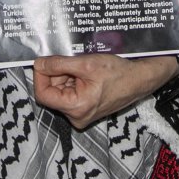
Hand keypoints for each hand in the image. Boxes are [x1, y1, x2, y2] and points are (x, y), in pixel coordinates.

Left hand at [32, 53, 178, 129]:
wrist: (139, 79)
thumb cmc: (118, 73)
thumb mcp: (86, 63)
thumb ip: (59, 64)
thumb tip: (39, 64)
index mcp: (76, 108)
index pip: (43, 94)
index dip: (40, 76)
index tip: (44, 62)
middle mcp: (77, 117)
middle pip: (52, 93)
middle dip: (57, 75)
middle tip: (70, 61)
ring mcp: (82, 115)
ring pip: (61, 92)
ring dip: (66, 77)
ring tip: (82, 67)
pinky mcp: (86, 110)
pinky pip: (71, 95)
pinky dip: (73, 81)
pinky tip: (86, 74)